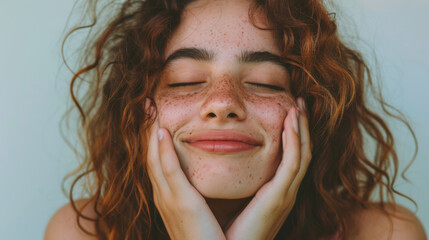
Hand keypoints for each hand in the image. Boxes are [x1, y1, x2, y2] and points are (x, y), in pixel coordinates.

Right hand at [146, 102, 225, 239]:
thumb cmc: (210, 239)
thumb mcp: (199, 212)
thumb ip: (197, 194)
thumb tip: (203, 178)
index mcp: (170, 196)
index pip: (158, 160)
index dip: (153, 138)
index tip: (153, 115)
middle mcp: (164, 195)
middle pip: (150, 155)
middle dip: (146, 129)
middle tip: (146, 104)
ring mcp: (169, 199)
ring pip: (154, 158)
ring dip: (150, 132)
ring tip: (149, 108)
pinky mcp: (180, 203)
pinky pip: (168, 171)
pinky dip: (161, 151)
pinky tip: (161, 131)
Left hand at [225, 98, 311, 239]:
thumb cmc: (227, 231)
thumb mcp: (235, 200)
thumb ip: (236, 181)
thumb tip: (222, 159)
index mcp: (276, 192)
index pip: (292, 157)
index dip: (294, 134)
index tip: (289, 112)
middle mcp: (286, 191)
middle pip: (303, 151)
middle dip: (303, 126)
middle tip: (299, 102)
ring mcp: (285, 194)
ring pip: (302, 154)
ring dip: (302, 128)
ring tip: (298, 106)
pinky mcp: (279, 197)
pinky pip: (292, 164)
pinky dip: (294, 141)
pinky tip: (291, 123)